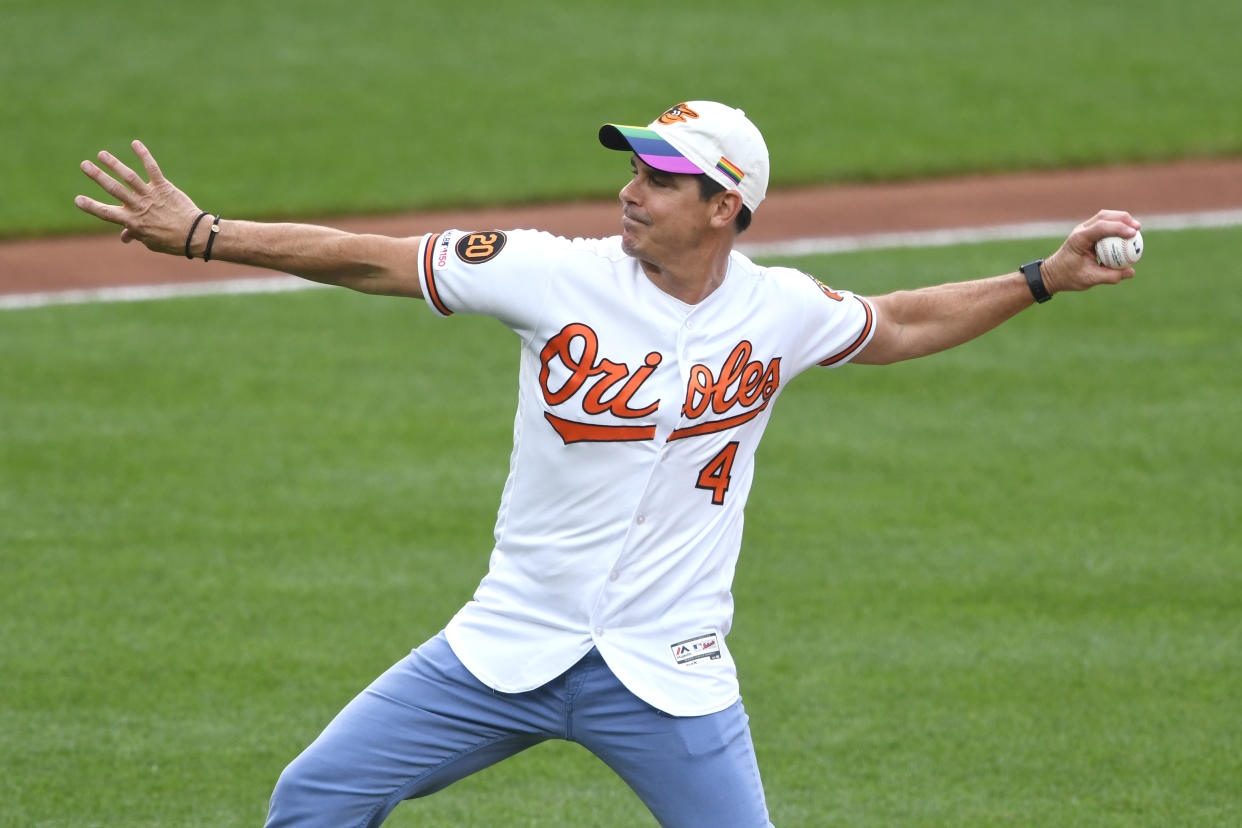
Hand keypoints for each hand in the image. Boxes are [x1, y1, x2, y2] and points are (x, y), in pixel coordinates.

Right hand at [74, 140, 203, 254]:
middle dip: (98, 176)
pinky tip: (135, 143)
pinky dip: (144, 155)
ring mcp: (151, 195)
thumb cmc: (171, 240)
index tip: (77, 200)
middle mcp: (139, 206)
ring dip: (114, 164)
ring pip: (129, 177)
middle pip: (114, 189)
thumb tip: (124, 236)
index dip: (91, 207)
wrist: (194, 235)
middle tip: (84, 165)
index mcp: (132, 221)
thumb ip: (135, 234)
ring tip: (102, 154)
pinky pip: (152, 168)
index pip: (106, 213)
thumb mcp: (150, 241)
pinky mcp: (164, 187)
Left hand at [1040, 209, 1142, 293]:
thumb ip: (1110, 276)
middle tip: (1138, 228)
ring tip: (1136, 229)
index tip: (1133, 234)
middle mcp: (1081, 230)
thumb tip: (1131, 272)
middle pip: (1104, 216)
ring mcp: (1085, 230)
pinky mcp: (1089, 233)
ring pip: (1105, 217)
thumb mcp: (1089, 279)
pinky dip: (1117, 227)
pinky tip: (1127, 235)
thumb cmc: (1068, 277)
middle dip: (1123, 219)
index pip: (1101, 227)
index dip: (1119, 228)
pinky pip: (1105, 225)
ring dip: (1121, 220)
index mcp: (1079, 239)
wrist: (1053, 274)